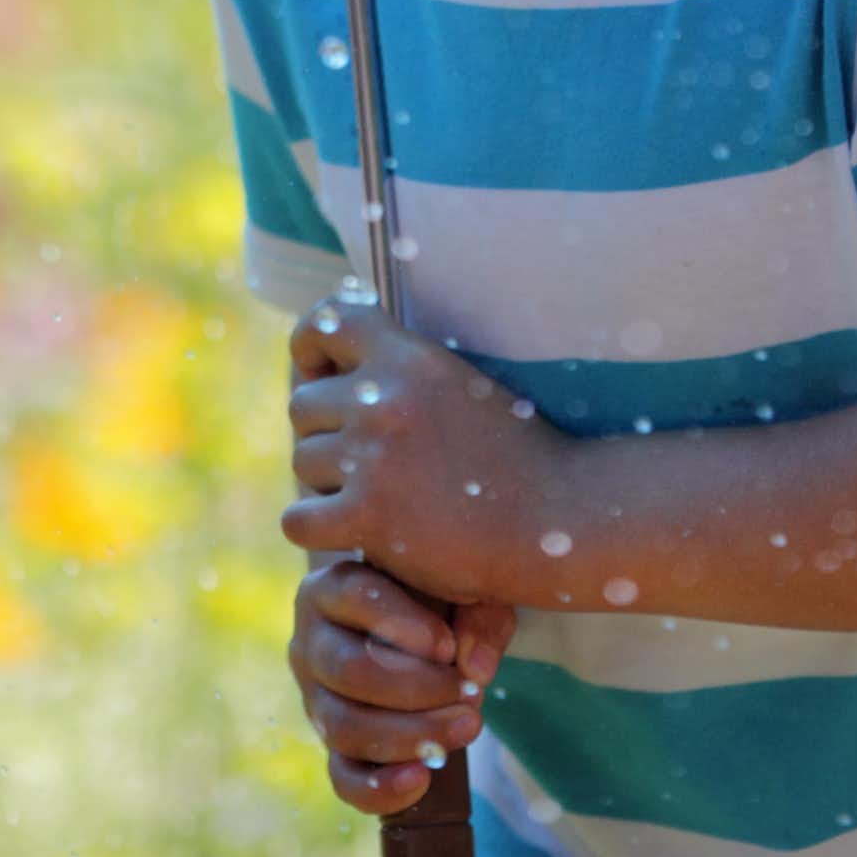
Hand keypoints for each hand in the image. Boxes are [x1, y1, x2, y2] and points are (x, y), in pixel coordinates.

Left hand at [283, 290, 569, 603]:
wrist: (558, 519)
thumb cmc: (514, 457)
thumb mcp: (462, 384)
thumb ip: (405, 370)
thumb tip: (342, 360)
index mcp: (409, 357)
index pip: (326, 321)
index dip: (310, 346)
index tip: (321, 374)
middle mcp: (384, 397)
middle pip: (302, 405)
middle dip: (323, 433)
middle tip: (359, 463)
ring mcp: (374, 456)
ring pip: (302, 462)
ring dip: (326, 484)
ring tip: (370, 498)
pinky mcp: (369, 515)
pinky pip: (298, 520)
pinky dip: (319, 531)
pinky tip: (352, 535)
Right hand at [288, 557, 518, 815]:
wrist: (418, 633)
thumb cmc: (437, 597)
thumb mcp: (464, 587)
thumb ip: (478, 614)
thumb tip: (475, 667)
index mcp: (332, 586)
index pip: (356, 597)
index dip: (403, 624)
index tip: (448, 645)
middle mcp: (310, 641)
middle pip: (349, 670)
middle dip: (417, 689)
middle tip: (470, 694)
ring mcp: (314, 698)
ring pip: (343, 727)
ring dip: (409, 735)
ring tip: (466, 727)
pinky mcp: (331, 746)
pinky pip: (342, 777)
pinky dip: (379, 788)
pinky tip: (421, 780)